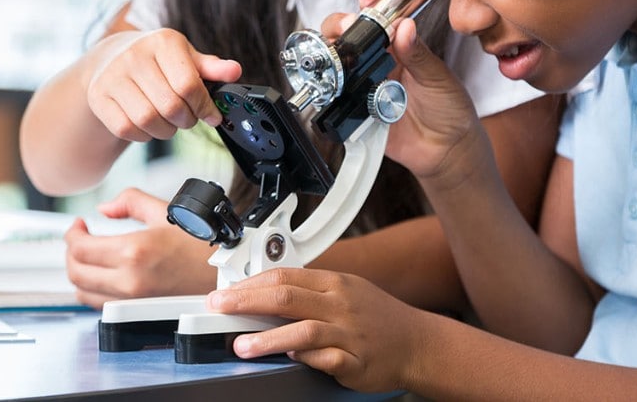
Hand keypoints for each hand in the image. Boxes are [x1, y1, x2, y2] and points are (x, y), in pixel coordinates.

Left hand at [63, 188, 215, 306]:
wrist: (226, 274)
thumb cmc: (202, 245)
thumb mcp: (166, 211)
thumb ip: (129, 201)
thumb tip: (105, 209)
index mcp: (134, 251)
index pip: (80, 248)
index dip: (71, 234)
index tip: (77, 225)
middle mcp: (129, 280)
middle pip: (76, 272)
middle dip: (71, 252)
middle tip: (79, 238)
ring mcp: (133, 300)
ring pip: (83, 293)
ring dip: (79, 272)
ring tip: (88, 256)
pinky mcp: (138, 312)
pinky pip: (100, 305)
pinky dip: (93, 289)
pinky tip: (103, 274)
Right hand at [86, 28, 240, 142]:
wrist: (112, 58)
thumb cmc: (157, 61)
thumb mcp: (187, 59)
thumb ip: (212, 68)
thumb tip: (235, 72)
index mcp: (163, 42)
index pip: (189, 85)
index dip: (204, 106)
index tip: (212, 114)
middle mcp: (134, 55)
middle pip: (170, 106)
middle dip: (186, 120)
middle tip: (188, 119)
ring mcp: (112, 76)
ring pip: (147, 120)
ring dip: (165, 130)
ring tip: (169, 122)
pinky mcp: (98, 96)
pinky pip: (126, 128)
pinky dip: (142, 135)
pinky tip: (148, 125)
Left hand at [207, 267, 432, 392]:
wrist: (417, 343)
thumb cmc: (376, 317)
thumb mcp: (343, 292)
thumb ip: (308, 292)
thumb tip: (262, 295)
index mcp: (333, 282)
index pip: (283, 275)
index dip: (249, 284)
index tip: (225, 293)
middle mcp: (339, 304)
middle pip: (286, 296)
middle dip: (246, 302)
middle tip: (219, 309)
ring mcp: (348, 332)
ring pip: (302, 330)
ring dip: (267, 338)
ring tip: (241, 346)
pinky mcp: (356, 361)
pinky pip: (326, 359)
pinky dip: (304, 358)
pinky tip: (289, 359)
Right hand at [324, 0, 481, 183]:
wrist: (446, 151)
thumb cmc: (449, 109)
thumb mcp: (438, 78)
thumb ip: (419, 55)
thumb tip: (405, 27)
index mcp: (398, 48)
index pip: (379, 18)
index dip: (369, 5)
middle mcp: (378, 64)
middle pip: (348, 37)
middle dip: (340, 27)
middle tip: (346, 28)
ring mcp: (365, 86)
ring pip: (338, 64)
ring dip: (331, 56)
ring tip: (335, 54)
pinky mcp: (356, 111)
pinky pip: (336, 98)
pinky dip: (329, 90)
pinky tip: (332, 85)